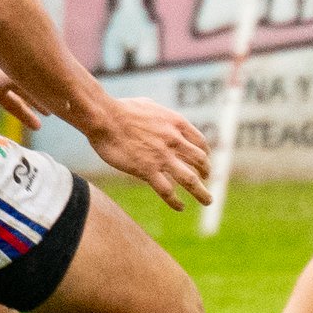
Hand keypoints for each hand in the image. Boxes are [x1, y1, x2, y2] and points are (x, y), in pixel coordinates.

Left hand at [0, 46, 43, 128]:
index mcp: (1, 80)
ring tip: (10, 146)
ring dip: (0, 133)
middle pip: (11, 107)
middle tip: (38, 127)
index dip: (36, 103)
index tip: (50, 112)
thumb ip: (27, 89)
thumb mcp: (9, 77)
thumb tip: (49, 100)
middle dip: (25, 116)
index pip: (23, 94)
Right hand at [87, 97, 212, 210]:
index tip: (204, 161)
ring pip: (190, 179)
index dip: (205, 154)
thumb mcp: (150, 105)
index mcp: (177, 124)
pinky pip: (167, 190)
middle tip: (207, 179)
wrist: (105, 117)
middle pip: (200, 161)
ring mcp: (162, 157)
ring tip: (207, 201)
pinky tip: (180, 207)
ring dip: (201, 192)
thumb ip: (159, 114)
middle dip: (206, 171)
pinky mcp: (147, 170)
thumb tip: (158, 116)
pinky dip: (175, 201)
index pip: (200, 142)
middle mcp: (175, 141)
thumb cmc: (121, 108)